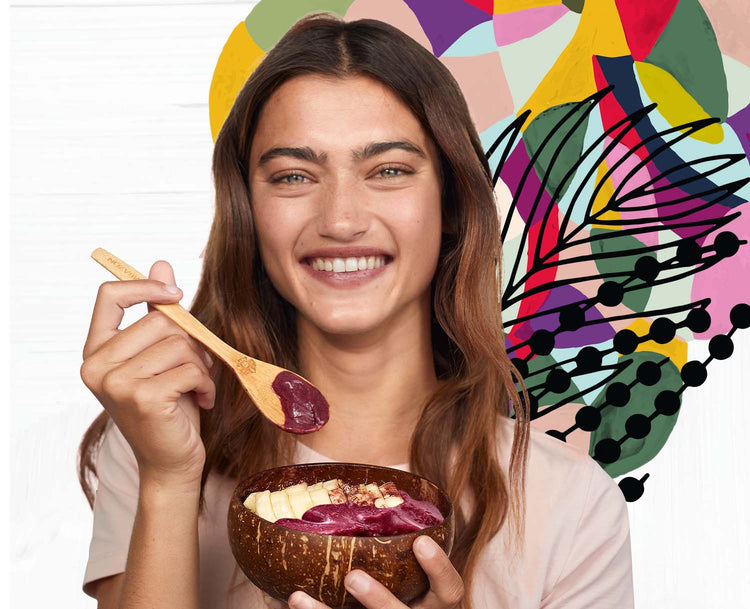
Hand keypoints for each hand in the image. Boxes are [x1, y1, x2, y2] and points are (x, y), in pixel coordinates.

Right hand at [80, 260, 214, 488]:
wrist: (170, 460)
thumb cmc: (168, 406)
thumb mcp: (161, 355)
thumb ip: (156, 312)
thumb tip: (161, 262)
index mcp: (95, 350)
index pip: (108, 295)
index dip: (145, 286)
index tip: (176, 295)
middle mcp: (96, 366)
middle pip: (160, 321)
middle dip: (190, 342)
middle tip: (195, 367)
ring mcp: (116, 383)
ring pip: (180, 344)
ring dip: (201, 366)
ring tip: (196, 387)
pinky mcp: (142, 398)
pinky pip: (190, 369)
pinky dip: (206, 383)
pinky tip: (201, 400)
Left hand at [260, 536, 463, 608]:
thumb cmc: (405, 592)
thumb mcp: (414, 580)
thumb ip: (399, 552)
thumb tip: (355, 497)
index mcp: (434, 607)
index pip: (450, 591)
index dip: (438, 567)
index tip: (421, 540)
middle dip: (378, 601)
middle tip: (352, 576)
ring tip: (296, 597)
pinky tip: (281, 604)